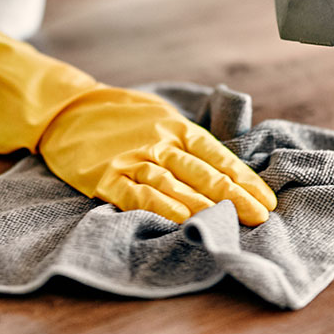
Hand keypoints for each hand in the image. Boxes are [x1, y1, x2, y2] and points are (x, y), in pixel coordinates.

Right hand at [39, 86, 275, 225]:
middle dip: (235, 197)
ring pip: (175, 185)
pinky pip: (137, 195)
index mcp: (176, 127)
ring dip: (204, 206)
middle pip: (203, 173)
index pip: (219, 156)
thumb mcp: (162, 116)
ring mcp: (131, 159)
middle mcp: (158, 142)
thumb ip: (189, 140)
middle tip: (259, 217)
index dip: (244, 180)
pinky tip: (182, 221)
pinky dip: (161, 208)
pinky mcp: (105, 177)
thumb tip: (226, 168)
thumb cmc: (123, 117)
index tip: (266, 200)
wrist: (67, 110)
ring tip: (229, 223)